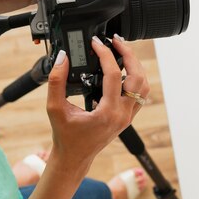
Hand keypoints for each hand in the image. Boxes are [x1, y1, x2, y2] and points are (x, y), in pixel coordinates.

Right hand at [45, 35, 149, 178]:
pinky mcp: (128, 117)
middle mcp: (122, 114)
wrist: (74, 157)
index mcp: (107, 113)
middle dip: (128, 54)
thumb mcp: (54, 108)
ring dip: (135, 66)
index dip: (105, 54)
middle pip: (138, 76)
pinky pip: (140, 94)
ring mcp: (128, 116)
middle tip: (115, 41)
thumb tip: (63, 58)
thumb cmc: (65, 137)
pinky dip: (135, 78)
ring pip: (143, 85)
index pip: (114, 75)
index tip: (96, 43)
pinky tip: (123, 70)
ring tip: (121, 52)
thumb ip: (56, 81)